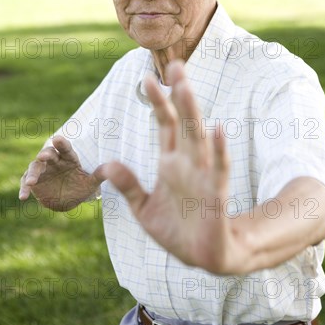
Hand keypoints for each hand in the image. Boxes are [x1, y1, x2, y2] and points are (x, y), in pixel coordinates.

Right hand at [19, 136, 105, 210]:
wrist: (70, 199)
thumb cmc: (81, 186)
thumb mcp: (91, 183)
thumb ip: (98, 175)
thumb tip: (110, 168)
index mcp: (69, 158)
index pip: (66, 149)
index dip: (62, 144)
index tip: (57, 139)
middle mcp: (54, 161)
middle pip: (48, 154)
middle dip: (46, 154)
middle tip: (44, 156)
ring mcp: (43, 171)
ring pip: (35, 167)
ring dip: (32, 173)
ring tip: (31, 182)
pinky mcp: (34, 181)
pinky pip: (26, 182)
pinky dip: (24, 188)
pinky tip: (23, 196)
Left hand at [104, 61, 250, 273]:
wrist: (201, 258)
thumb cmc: (176, 230)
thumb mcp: (143, 208)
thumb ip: (127, 185)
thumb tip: (105, 164)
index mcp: (171, 163)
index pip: (165, 124)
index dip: (158, 102)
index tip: (148, 77)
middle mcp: (188, 163)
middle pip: (184, 122)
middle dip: (180, 94)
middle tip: (176, 65)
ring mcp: (202, 176)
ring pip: (198, 137)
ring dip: (193, 112)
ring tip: (186, 88)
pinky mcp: (215, 194)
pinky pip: (218, 169)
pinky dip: (220, 151)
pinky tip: (219, 130)